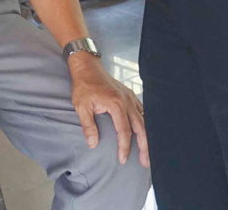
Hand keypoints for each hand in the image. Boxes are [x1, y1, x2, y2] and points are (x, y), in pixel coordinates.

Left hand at [68, 53, 148, 167]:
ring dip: (147, 136)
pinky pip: (142, 111)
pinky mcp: (130, 95)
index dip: (124, 147)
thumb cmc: (83, 85)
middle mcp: (127, 101)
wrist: (87, 66)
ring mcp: (130, 97)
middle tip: (145, 162)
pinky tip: (145, 131)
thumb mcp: (81, 106)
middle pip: (141, 128)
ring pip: (144, 120)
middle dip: (144, 146)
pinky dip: (145, 123)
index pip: (124, 131)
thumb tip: (93, 144)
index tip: (123, 159)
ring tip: (147, 151)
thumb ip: (88, 126)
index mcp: (116, 104)